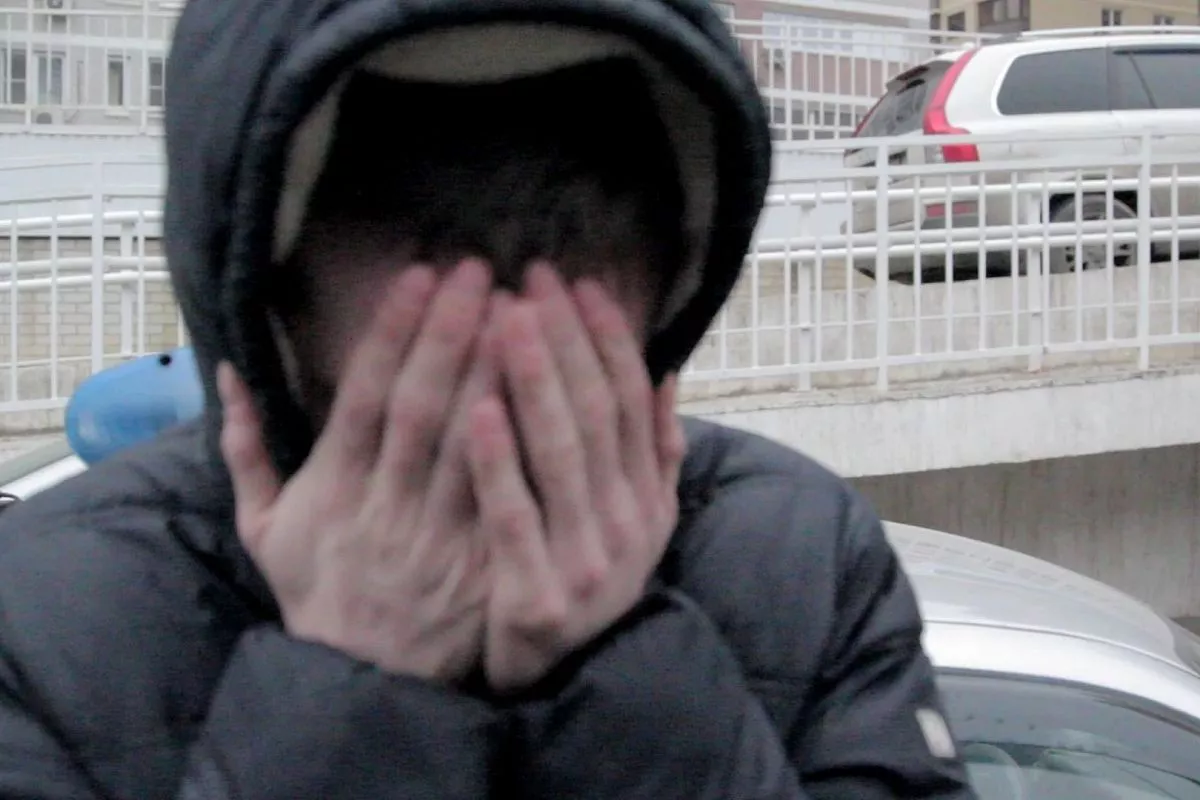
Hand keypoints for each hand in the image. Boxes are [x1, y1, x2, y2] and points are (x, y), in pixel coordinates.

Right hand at [219, 260, 495, 682]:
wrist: (365, 679)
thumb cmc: (315, 592)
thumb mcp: (263, 529)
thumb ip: (246, 449)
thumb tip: (225, 370)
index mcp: (335, 490)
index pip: (367, 396)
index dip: (395, 332)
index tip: (420, 274)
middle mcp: (389, 506)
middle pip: (425, 408)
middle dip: (453, 333)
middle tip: (483, 270)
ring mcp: (442, 536)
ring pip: (476, 445)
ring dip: (500, 374)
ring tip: (526, 310)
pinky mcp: (486, 562)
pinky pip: (514, 495)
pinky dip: (533, 443)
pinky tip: (558, 392)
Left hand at [466, 265, 685, 692]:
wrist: (562, 678)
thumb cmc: (587, 578)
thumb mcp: (640, 522)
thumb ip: (656, 452)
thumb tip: (667, 371)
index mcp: (648, 498)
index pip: (631, 401)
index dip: (608, 339)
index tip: (579, 283)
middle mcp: (627, 524)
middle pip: (595, 414)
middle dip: (565, 340)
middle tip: (532, 278)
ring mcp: (586, 561)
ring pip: (560, 453)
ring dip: (534, 379)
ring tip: (506, 316)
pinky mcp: (537, 594)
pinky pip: (515, 516)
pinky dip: (499, 461)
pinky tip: (477, 407)